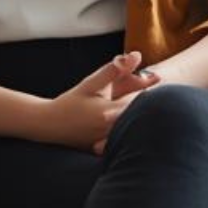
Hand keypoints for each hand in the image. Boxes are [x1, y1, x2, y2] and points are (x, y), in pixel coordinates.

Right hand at [38, 52, 158, 151]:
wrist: (49, 124)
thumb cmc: (71, 102)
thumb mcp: (91, 83)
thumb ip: (115, 69)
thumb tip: (137, 55)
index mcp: (110, 113)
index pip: (143, 104)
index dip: (154, 95)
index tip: (158, 87)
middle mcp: (111, 131)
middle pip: (142, 121)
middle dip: (150, 110)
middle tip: (154, 98)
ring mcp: (108, 144)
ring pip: (135, 133)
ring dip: (140, 122)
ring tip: (147, 115)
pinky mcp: (106, 152)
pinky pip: (125, 143)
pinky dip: (131, 135)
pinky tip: (132, 129)